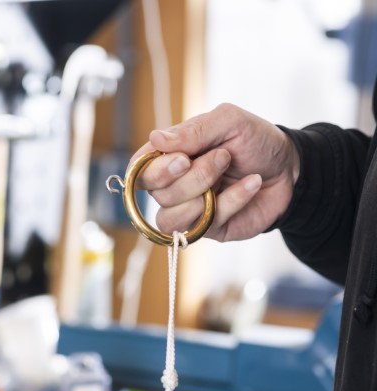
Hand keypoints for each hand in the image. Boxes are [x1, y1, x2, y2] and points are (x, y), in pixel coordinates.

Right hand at [130, 104, 299, 241]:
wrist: (289, 168)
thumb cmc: (255, 141)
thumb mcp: (228, 121)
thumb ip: (192, 131)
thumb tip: (155, 139)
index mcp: (170, 158)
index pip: (139, 172)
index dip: (154, 171)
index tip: (182, 159)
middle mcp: (175, 187)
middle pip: (158, 196)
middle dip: (192, 177)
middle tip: (222, 156)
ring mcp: (190, 211)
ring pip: (172, 218)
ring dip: (204, 192)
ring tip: (231, 169)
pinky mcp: (209, 229)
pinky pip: (206, 224)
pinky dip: (232, 201)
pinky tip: (252, 184)